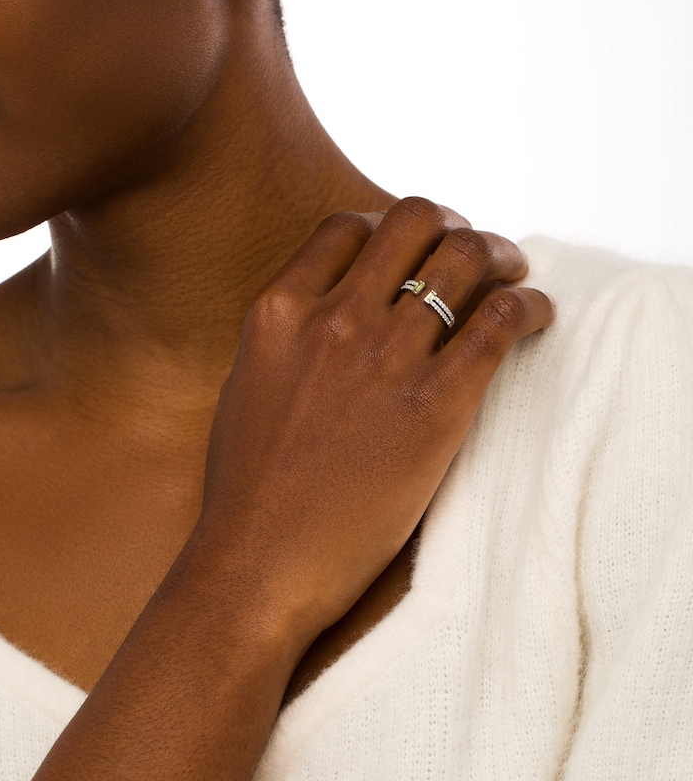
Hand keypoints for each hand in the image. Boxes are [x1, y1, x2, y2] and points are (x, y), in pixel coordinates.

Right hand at [194, 197, 554, 641]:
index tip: (412, 247)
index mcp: (279, 311)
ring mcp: (384, 359)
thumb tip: (332, 312)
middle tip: (470, 248)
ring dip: (499, 255)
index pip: (346, 226)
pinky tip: (535, 314)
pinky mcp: (436, 406)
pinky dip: (526, 306)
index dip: (388, 226)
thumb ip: (288, 337)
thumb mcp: (249, 386)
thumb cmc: (247, 487)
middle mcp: (334, 319)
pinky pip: (498, 324)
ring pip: (465, 258)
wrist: (259, 562)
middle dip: (451, 224)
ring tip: (511, 273)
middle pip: (413, 220)